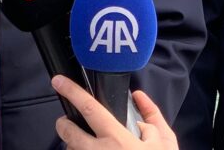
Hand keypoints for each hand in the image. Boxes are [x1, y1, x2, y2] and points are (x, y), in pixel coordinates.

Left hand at [52, 75, 178, 149]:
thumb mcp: (165, 143)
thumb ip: (152, 117)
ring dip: (74, 147)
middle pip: (67, 132)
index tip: (58, 81)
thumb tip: (139, 97)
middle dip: (63, 123)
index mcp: (117, 139)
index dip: (72, 92)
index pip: (89, 109)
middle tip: (68, 121)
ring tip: (89, 148)